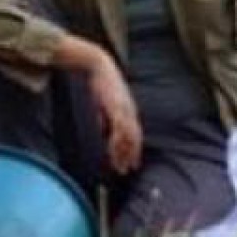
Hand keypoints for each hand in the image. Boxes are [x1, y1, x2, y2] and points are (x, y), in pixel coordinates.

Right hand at [84, 50, 143, 175]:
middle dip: (131, 156)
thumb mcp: (105, 103)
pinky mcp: (116, 107)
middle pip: (134, 139)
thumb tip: (103, 129)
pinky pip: (118, 129)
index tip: (132, 164)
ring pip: (128, 137)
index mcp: (129, 110)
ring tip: (119, 167)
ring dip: (123, 154)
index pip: (135, 135)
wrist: (100, 65)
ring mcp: (124, 110)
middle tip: (127, 170)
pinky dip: (117, 142)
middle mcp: (130, 112)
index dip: (134, 150)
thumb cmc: (102, 82)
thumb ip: (105, 117)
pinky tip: (113, 151)